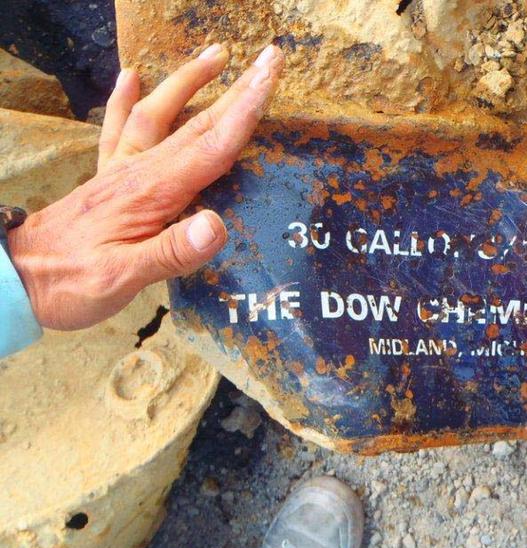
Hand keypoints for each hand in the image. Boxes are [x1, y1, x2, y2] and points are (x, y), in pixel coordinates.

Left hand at [7, 43, 284, 330]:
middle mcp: (140, 172)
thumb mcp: (123, 277)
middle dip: (237, 89)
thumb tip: (218, 226)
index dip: (245, 110)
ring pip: (160, 113)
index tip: (269, 76)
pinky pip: (117, 128)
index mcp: (153, 192)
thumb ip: (172, 252)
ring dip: (189, 81)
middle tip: (268, 59)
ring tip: (216, 55)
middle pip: (198, 123)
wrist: (15, 278)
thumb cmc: (72, 282)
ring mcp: (121, 171)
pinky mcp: (106, 178)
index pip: (211, 146)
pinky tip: (130, 75)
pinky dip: (124, 98)